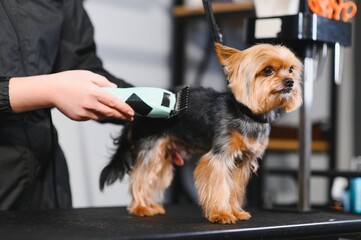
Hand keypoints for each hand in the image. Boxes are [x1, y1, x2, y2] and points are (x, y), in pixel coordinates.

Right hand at [9, 70, 134, 120]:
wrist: (50, 90)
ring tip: (115, 112)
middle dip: (122, 116)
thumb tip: (115, 89)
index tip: (133, 112)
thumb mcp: (88, 75)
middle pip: (111, 113)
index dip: (125, 108)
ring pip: (102, 117)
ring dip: (110, 115)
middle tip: (130, 117)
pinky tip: (95, 109)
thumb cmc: (70, 80)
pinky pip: (92, 117)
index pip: (114, 102)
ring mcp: (83, 112)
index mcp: (94, 92)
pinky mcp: (78, 117)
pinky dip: (97, 114)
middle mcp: (90, 103)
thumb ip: (103, 82)